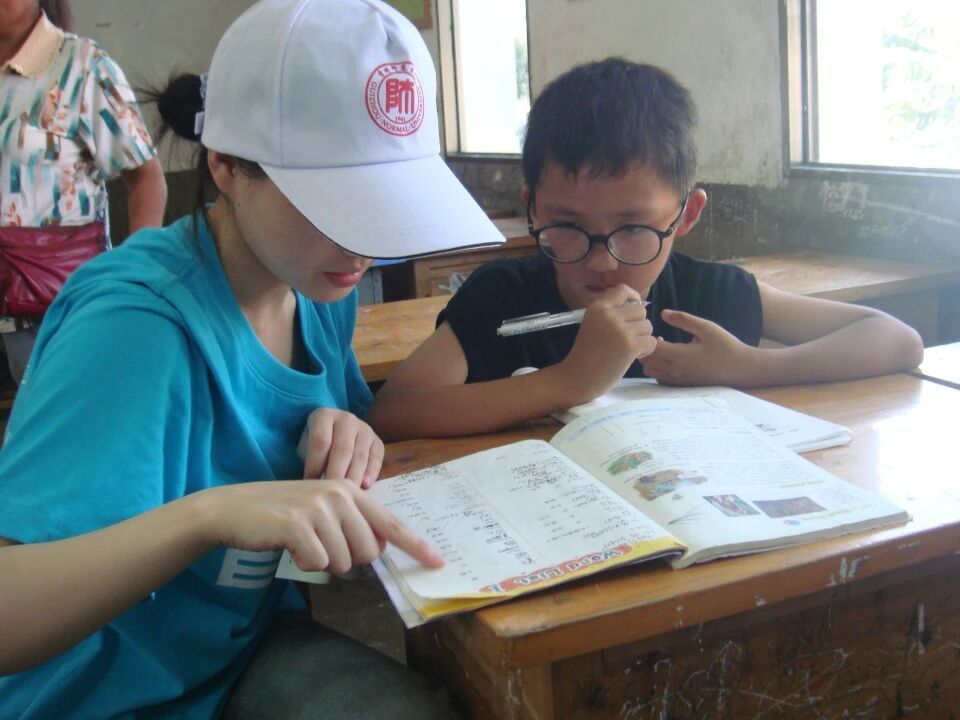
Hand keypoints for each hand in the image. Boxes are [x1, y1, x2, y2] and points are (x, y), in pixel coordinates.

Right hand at [200, 480, 443, 575]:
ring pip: (344, 562)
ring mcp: (319, 507)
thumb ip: (351, 524)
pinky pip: (319, 564)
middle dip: (347, 559)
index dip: (416, 545)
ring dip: (323, 562)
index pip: (391, 522)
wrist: (233, 508)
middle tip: (320, 544)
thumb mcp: (321, 510)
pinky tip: (290, 547)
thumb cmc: (280, 514)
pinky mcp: (298, 524)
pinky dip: (305, 564)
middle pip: (368, 552)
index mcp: (350, 491)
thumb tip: (375, 550)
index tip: (438, 562)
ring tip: (302, 542)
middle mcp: (339, 494)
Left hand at [298, 408, 383, 487]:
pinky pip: (376, 457)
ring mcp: (364, 428)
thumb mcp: (307, 445)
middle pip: (342, 449)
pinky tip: (365, 486)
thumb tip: (312, 484)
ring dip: (353, 477)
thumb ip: (309, 459)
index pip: (320, 441)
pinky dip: (371, 472)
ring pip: (359, 455)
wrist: (336, 429)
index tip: (311, 484)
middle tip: (331, 493)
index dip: (315, 464)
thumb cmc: (317, 443)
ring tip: (347, 494)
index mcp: (324, 415)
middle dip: (336, 473)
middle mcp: (346, 419)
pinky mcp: (376, 440)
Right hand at [558, 285, 655, 401]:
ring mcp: (620, 330)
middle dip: (638, 324)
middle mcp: (609, 315)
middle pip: (641, 310)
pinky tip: (632, 356)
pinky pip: (651, 342)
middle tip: (627, 338)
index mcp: (597, 307)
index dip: (633, 297)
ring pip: (648, 326)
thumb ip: (611, 313)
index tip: (633, 308)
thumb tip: (638, 305)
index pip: (623, 289)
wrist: (577, 378)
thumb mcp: (592, 324)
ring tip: (627, 349)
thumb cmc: (585, 354)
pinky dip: (645, 350)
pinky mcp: (630, 346)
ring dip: (642, 338)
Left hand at [641, 309, 754, 385]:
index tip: (653, 329)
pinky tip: (669, 359)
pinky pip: (659, 379)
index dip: (647, 338)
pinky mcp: (681, 386)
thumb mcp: (706, 328)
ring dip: (650, 359)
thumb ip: (683, 320)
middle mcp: (675, 371)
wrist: (741, 369)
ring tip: (662, 347)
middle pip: (645, 361)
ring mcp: (677, 381)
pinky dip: (657, 369)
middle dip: (645, 348)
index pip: (649, 348)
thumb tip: (662, 313)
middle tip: (654, 336)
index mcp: (679, 355)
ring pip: (650, 371)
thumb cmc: (725, 346)